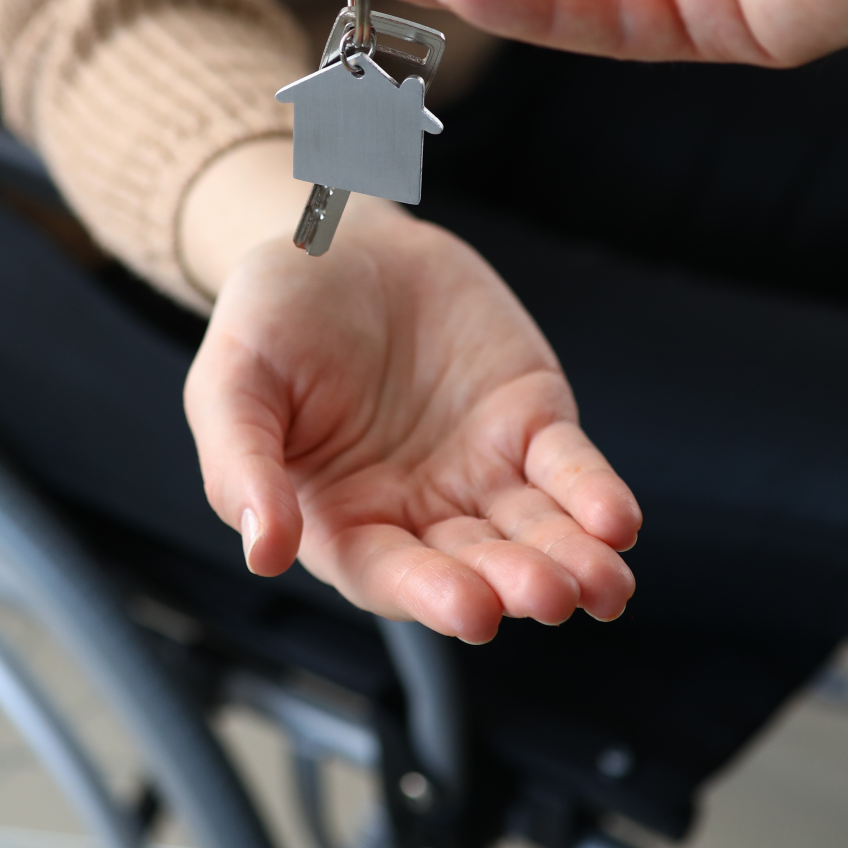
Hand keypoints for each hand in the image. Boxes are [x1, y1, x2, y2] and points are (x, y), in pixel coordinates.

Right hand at [184, 198, 639, 642]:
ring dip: (571, 559)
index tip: (473, 612)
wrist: (336, 235)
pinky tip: (617, 523)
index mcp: (340, 519)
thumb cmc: (269, 319)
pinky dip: (596, 497)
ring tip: (603, 581)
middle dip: (515, 583)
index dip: (431, 595)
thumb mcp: (231, 382)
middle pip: (473, 564)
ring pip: (533, 530)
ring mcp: (480, 470)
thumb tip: (264, 552)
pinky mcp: (529, 421)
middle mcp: (417, 510)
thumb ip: (241, 466)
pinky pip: (570, 469)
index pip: (388, 573)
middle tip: (549, 595)